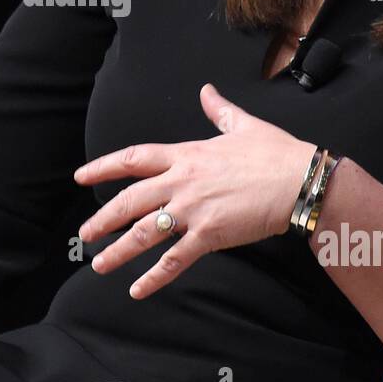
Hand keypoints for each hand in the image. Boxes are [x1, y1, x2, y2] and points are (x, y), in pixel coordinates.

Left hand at [73, 83, 315, 298]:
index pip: (134, 159)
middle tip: (84, 234)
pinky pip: (174, 260)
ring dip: (118, 251)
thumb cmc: (276, 153)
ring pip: (144, 232)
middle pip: (129, 201)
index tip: (81, 176)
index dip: (104, 167)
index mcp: (186, 154)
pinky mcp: (209, 234)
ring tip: (99, 264)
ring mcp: (193, 209)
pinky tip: (137, 290)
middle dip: (103, 219)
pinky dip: (154, 277)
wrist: (301, 180)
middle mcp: (182, 181)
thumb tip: (206, 91)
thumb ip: (219, 111)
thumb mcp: (244, 125)